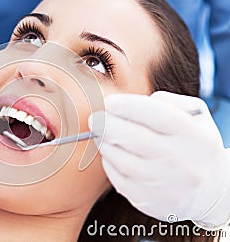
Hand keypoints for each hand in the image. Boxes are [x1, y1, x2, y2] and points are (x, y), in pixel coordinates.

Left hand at [88, 91, 229, 228]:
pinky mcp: (152, 203)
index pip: (161, 116)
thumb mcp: (195, 117)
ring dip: (105, 144)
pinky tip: (110, 153)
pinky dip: (109, 164)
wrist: (210, 191)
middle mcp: (185, 164)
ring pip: (125, 162)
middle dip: (109, 125)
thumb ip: (167, 103)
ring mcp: (168, 187)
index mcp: (198, 138)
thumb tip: (132, 103)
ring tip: (100, 133)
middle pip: (138, 140)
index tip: (110, 102)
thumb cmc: (195, 145)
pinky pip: (121, 180)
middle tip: (95, 118)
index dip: (130, 106)